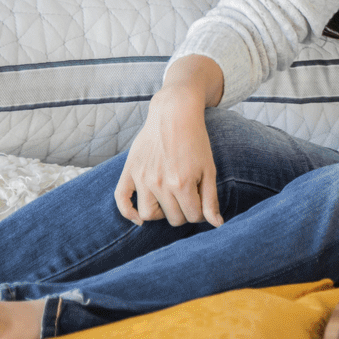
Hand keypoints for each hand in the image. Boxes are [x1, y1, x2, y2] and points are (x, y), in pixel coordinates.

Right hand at [114, 82, 222, 227]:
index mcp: (182, 183)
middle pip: (173, 218)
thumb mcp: (209, 169)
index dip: (200, 213)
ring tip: (170, 202)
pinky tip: (139, 219)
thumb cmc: (195, 141)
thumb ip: (211, 199)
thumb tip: (217, 225)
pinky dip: (128, 213)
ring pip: (148, 215)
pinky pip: (121, 200)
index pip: (193, 216)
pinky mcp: (129, 171)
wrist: (174, 114)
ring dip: (162, 214)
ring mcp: (142, 178)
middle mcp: (159, 183)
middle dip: (184, 212)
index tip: (201, 203)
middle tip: (188, 199)